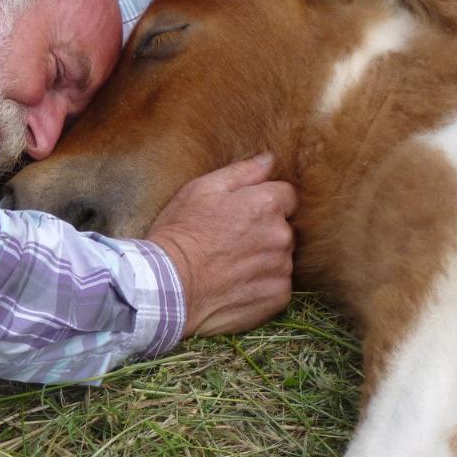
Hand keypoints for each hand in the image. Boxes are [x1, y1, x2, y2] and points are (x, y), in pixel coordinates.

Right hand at [146, 152, 295, 336]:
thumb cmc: (181, 233)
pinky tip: (236, 284)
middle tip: (231, 240)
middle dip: (265, 230)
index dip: (264, 202)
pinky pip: (278, 285)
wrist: (170, 287)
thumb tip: (269, 159)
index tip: (243, 213)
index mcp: (266, 204)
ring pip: (281, 257)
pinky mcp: (278, 297)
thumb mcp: (201, 189)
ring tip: (231, 265)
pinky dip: (262, 284)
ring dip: (265, 258)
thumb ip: (242, 172)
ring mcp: (282, 268)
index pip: (286, 195)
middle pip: (284, 227)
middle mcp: (281, 235)